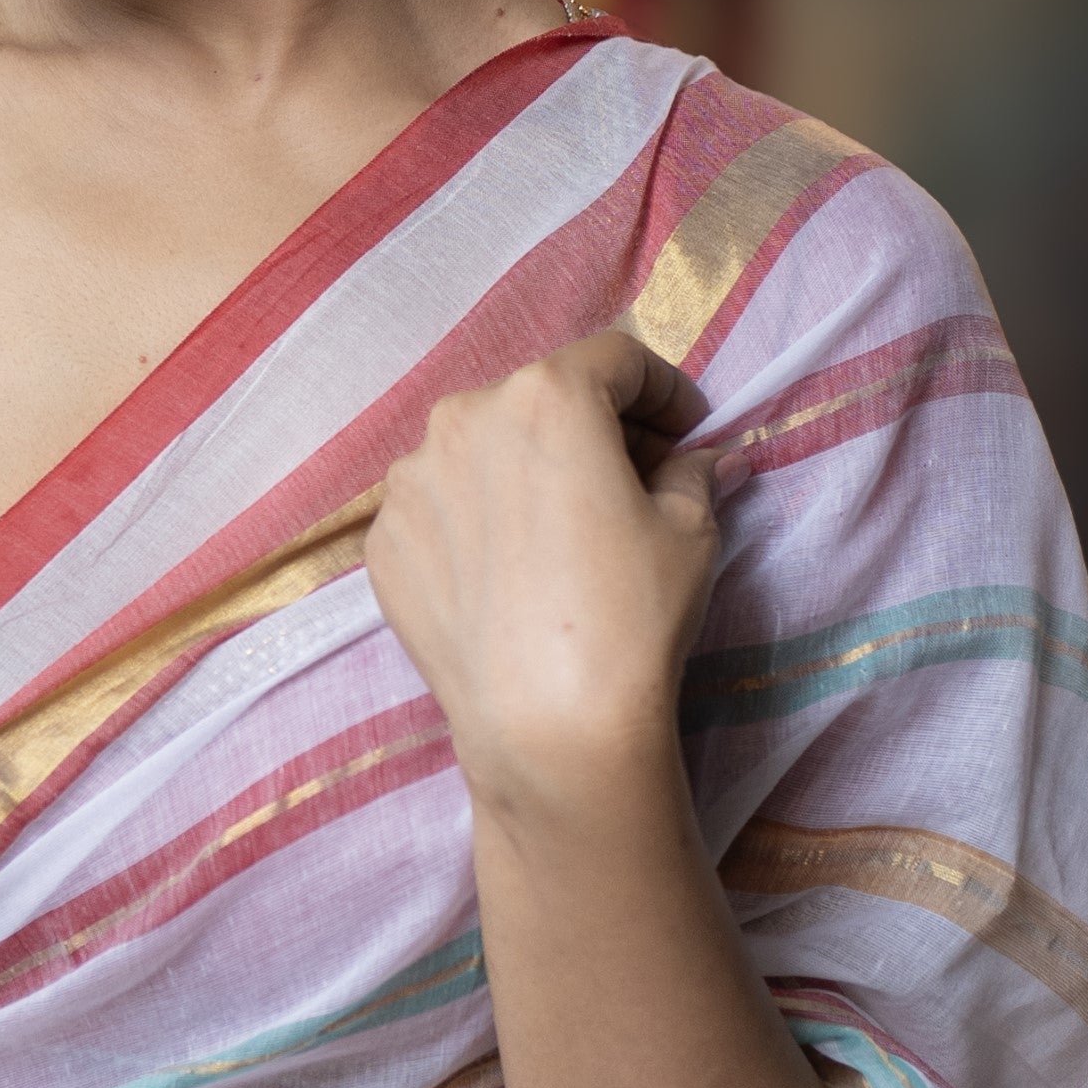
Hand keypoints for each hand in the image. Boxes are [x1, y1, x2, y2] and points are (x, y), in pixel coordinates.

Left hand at [365, 332, 715, 811]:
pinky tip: (512, 575)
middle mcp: (462, 419)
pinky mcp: (383, 544)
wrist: (547, 727)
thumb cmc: (630, 617)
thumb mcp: (689, 532)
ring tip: (563, 534)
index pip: (616, 360)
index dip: (663, 391)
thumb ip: (693, 472)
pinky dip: (478, 523)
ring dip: (525, 472)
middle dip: (592, 429)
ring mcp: (410, 483)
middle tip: (633, 482)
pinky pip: (441, 510)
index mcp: (546, 396)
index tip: (685, 430)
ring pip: (482, 452)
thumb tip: (704, 459)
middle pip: (541, 401)